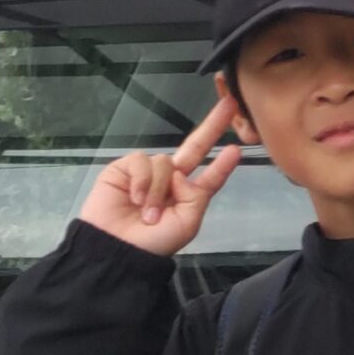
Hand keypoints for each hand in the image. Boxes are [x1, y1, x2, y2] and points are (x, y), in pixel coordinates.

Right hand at [79, 92, 243, 256]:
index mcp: (187, 197)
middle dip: (212, 126)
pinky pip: (142, 161)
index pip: (209, 176)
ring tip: (148, 213)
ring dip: (158, 189)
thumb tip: (182, 173)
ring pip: (165, 161)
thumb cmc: (152, 243)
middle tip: (228, 105)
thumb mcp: (186, 224)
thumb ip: (195, 195)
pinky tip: (135, 198)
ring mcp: (148, 173)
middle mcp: (170, 181)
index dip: (223, 164)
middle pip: (194, 147)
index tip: (237, 149)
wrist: (116, 249)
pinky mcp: (125, 168)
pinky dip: (142, 180)